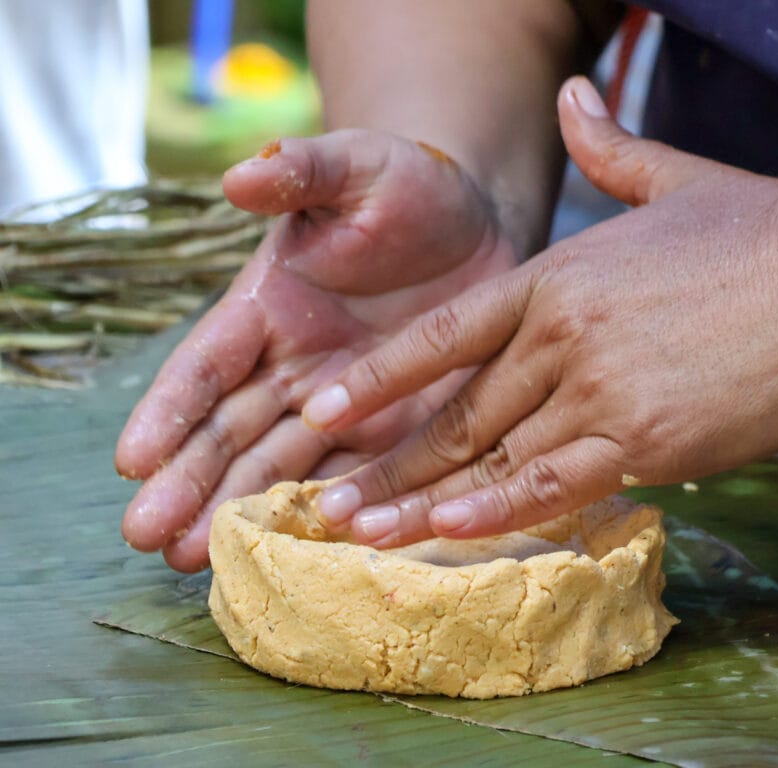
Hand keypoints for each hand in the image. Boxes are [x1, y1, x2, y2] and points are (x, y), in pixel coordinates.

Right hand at [115, 130, 518, 570]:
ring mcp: (343, 404)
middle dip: (188, 484)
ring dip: (239, 513)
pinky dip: (330, 513)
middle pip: (229, 432)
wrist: (479, 224)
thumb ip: (303, 172)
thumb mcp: (357, 168)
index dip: (169, 411)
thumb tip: (238, 177)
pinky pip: (357, 476)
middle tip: (147, 539)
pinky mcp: (393, 426)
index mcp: (267, 307)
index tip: (133, 461)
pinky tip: (299, 554)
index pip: (206, 365)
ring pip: (281, 466)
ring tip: (195, 562)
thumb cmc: (408, 189)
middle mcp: (293, 366)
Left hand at [301, 77, 777, 546]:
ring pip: (496, 455)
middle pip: (461, 409)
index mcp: (560, 275)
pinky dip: (497, 510)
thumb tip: (573, 91)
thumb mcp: (674, 182)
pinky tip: (446, 529)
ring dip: (423, 499)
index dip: (380, 374)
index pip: (446, 333)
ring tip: (363, 532)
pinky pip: (556, 482)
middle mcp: (566, 334)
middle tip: (329, 500)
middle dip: (391, 459)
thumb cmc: (769, 234)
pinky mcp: (653, 439)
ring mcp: (605, 389)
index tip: (322, 406)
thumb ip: (607, 149)